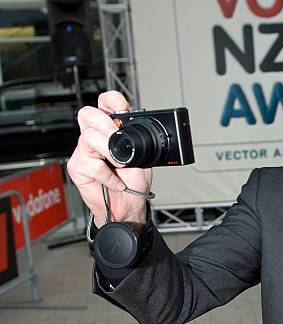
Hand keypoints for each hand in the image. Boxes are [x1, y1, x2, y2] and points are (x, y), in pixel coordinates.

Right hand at [67, 91, 151, 227]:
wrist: (129, 204)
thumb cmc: (134, 181)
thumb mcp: (144, 155)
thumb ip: (138, 139)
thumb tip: (135, 127)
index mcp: (110, 129)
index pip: (104, 103)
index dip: (111, 100)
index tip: (122, 107)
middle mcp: (94, 136)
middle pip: (87, 114)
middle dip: (106, 125)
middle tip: (118, 139)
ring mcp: (84, 151)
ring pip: (89, 137)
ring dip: (109, 151)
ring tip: (120, 165)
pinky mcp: (78, 168)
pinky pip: (90, 164)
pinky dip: (107, 175)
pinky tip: (114, 182)